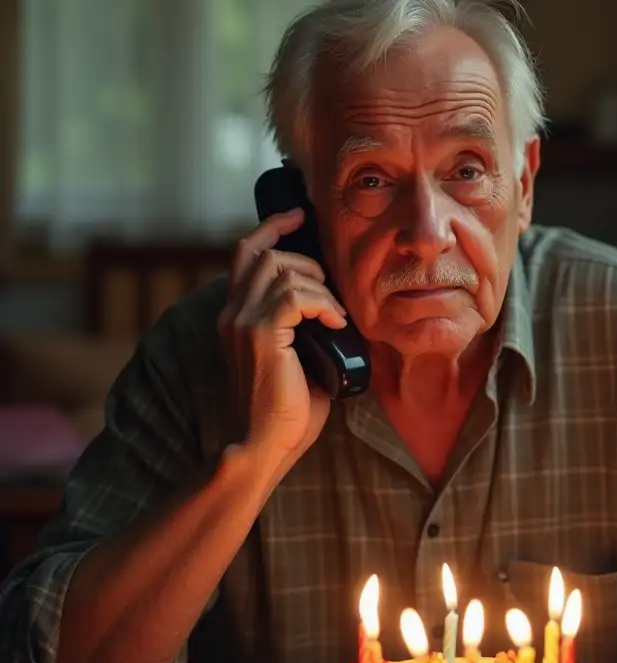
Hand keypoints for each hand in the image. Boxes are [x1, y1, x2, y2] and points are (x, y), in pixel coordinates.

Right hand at [218, 208, 345, 469]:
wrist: (264, 447)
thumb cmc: (286, 413)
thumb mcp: (297, 359)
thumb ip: (305, 329)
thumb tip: (338, 311)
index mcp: (235, 316)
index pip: (245, 253)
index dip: (273, 227)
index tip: (300, 216)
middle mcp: (232, 313)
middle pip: (263, 252)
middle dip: (306, 259)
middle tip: (331, 288)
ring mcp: (242, 323)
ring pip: (281, 270)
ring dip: (318, 286)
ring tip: (335, 314)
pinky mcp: (260, 335)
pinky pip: (295, 295)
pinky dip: (322, 303)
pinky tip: (336, 323)